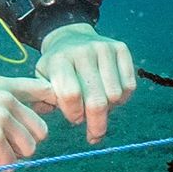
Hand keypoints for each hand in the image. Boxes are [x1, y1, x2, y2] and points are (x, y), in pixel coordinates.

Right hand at [0, 77, 56, 167]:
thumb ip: (8, 102)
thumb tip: (42, 116)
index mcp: (4, 85)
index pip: (46, 91)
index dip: (50, 108)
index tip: (38, 120)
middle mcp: (6, 98)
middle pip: (41, 131)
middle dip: (22, 144)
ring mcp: (0, 117)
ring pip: (28, 149)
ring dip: (8, 155)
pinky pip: (9, 162)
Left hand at [34, 22, 136, 143]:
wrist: (71, 37)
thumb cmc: (57, 67)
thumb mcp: (43, 80)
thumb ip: (44, 100)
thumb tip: (54, 113)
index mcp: (59, 60)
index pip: (71, 95)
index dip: (74, 114)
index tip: (74, 120)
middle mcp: (82, 51)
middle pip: (96, 100)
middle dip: (96, 124)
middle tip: (94, 134)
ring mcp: (104, 48)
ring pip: (115, 95)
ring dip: (109, 110)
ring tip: (98, 108)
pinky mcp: (121, 48)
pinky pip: (129, 86)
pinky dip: (122, 99)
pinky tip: (110, 98)